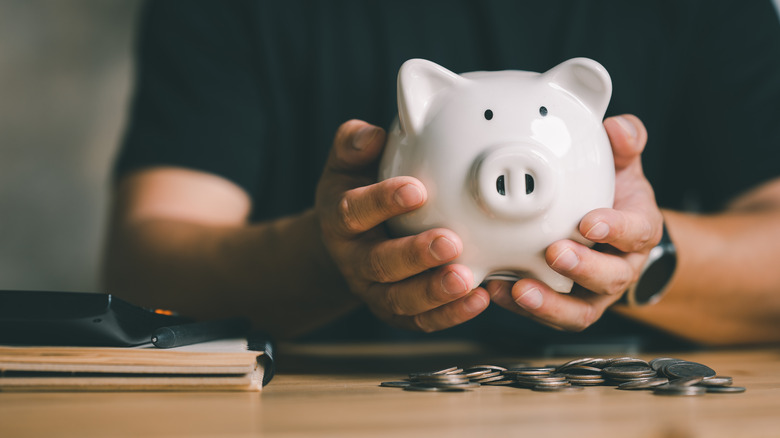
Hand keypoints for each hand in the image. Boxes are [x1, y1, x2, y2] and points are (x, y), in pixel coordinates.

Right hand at [315, 120, 489, 331]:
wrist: (349, 242)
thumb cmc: (357, 192)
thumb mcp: (347, 165)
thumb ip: (355, 145)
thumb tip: (373, 135)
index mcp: (339, 220)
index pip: (354, 211)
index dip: (382, 202)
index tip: (417, 190)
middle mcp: (353, 260)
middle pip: (378, 263)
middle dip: (414, 255)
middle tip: (450, 242)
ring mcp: (374, 290)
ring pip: (399, 299)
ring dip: (433, 292)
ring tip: (466, 279)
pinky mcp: (397, 312)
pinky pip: (421, 321)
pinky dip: (449, 315)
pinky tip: (479, 299)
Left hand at [487, 114, 662, 330]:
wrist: (612, 237)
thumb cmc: (612, 198)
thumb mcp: (623, 167)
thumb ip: (624, 145)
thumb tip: (619, 127)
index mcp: (637, 231)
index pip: (636, 232)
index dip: (617, 229)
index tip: (590, 221)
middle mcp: (620, 267)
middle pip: (611, 276)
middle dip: (583, 268)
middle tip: (554, 253)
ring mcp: (594, 293)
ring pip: (581, 310)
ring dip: (551, 302)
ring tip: (519, 288)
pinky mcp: (569, 307)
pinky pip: (552, 317)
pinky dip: (525, 308)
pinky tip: (499, 291)